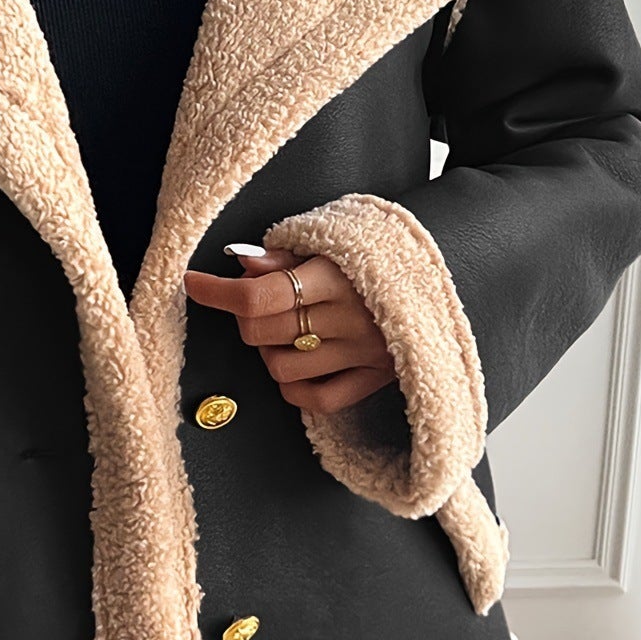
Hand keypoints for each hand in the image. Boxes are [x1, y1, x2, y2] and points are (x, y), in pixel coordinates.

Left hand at [183, 245, 396, 413]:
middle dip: (244, 318)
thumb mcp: (332, 240)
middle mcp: (350, 318)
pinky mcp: (376, 378)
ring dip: (269, 351)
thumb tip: (239, 263)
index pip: (260, 294)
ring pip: (281, 369)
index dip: (218, 292)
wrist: (446, 270)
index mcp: (337, 276)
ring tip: (285, 329)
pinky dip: (294, 387)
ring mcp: (363, 353)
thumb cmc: (377, 252)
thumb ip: (284, 256)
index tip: (194, 283)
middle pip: (262, 334)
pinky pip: (316, 400)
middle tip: (255, 303)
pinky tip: (297, 362)